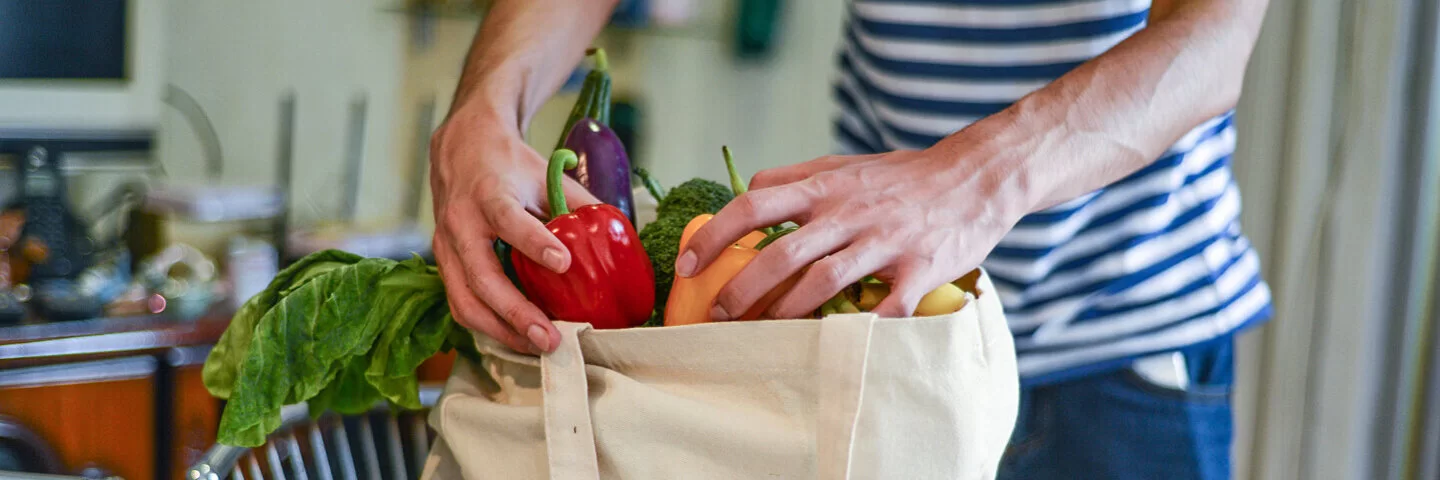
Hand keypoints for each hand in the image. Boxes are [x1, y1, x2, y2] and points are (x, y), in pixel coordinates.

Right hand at [430, 109, 598, 352]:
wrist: (461, 148)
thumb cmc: (507, 164)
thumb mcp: (544, 175)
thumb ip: (576, 205)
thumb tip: (615, 239)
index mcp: (488, 193)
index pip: (508, 219)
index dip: (534, 243)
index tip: (563, 263)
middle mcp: (461, 222)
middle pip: (482, 277)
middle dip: (516, 313)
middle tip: (551, 338)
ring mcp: (447, 247)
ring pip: (465, 301)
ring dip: (502, 331)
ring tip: (538, 347)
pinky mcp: (445, 265)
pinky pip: (461, 304)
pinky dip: (489, 327)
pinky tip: (518, 337)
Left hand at [676, 144, 1027, 319]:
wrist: (976, 176)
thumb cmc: (902, 176)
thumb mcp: (844, 165)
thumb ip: (796, 177)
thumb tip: (746, 188)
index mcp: (825, 187)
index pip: (753, 205)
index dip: (715, 236)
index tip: (688, 265)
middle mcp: (849, 212)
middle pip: (781, 252)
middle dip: (742, 289)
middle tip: (719, 316)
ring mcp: (884, 241)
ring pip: (824, 281)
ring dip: (787, 313)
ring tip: (763, 334)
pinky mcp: (919, 269)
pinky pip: (884, 307)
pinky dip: (860, 329)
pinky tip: (837, 346)